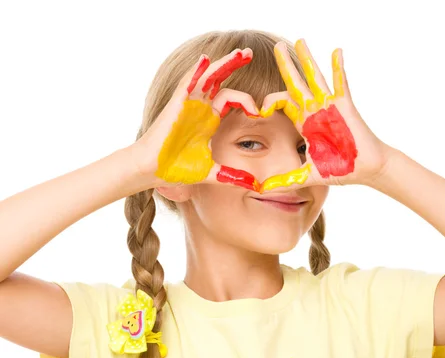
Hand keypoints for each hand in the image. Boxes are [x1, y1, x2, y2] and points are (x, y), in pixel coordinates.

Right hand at [132, 47, 260, 187]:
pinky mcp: (177, 105)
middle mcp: (200, 108)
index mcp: (209, 119)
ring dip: (222, 64)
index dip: (247, 101)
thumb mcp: (212, 173)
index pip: (232, 99)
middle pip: (219, 79)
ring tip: (238, 53)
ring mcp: (188, 104)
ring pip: (206, 76)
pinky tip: (205, 60)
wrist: (153, 171)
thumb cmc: (176, 169)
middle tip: (250, 53)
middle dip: (234, 65)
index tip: (259, 112)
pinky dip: (196, 71)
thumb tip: (256, 186)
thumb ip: (233, 176)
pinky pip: (187, 83)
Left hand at [257, 39, 389, 192]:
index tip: (260, 110)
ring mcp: (330, 106)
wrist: (365, 169)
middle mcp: (314, 111)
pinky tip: (336, 51)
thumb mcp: (307, 175)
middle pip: (296, 84)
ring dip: (307, 60)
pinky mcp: (345, 106)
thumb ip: (285, 180)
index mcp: (304, 124)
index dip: (270, 102)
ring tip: (299, 40)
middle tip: (277, 48)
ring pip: (315, 78)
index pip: (283, 104)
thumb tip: (262, 190)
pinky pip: (340, 83)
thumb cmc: (340, 169)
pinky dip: (338, 68)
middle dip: (286, 66)